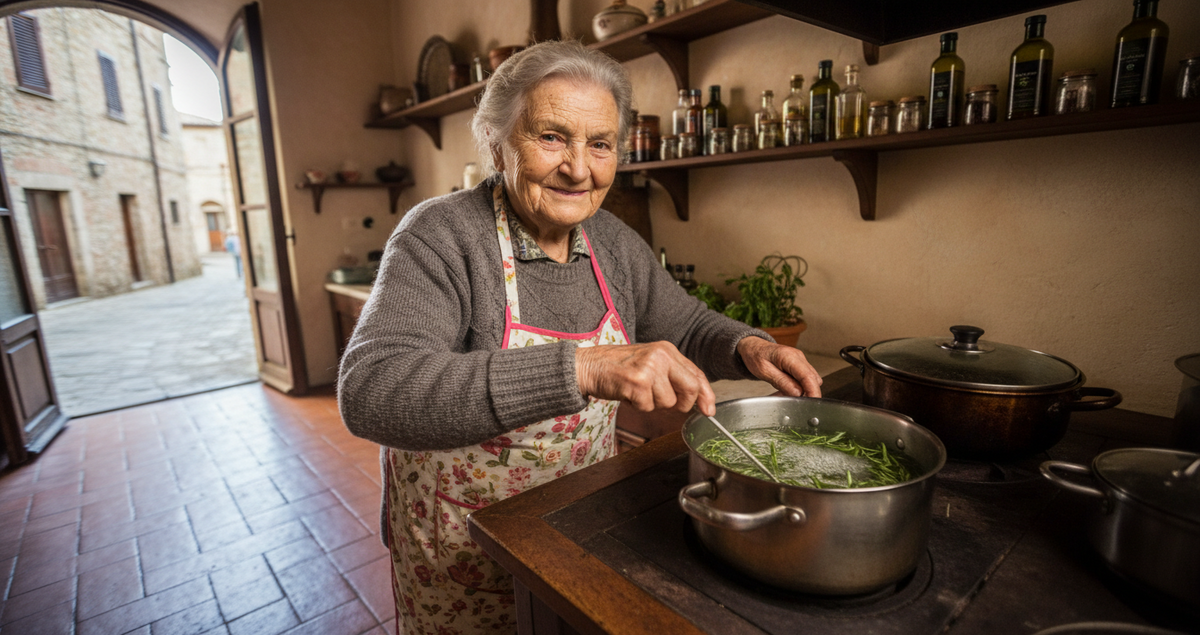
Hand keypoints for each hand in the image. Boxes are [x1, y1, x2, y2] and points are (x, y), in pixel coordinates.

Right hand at [575, 342, 716, 415]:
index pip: (696, 374)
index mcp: (667, 350)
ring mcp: (650, 368)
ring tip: (637, 391)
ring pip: (668, 402)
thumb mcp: (650, 363)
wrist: (588, 366)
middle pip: (690, 388)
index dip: (706, 395)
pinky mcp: (637, 382)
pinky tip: (628, 393)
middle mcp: (662, 355)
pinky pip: (648, 407)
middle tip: (664, 403)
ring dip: (652, 404)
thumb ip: (673, 376)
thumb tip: (697, 399)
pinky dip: (638, 406)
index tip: (709, 410)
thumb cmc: (618, 367)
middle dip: (682, 404)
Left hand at [736, 336, 822, 397]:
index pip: (808, 376)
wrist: (753, 347)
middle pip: (813, 379)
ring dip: (802, 391)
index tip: (813, 402)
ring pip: (811, 380)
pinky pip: (805, 379)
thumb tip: (798, 393)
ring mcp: (800, 360)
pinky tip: (786, 389)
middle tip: (793, 402)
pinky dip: (799, 387)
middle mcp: (798, 357)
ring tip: (784, 394)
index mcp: (789, 356)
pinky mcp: (800, 365)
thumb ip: (782, 382)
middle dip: (807, 393)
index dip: (813, 391)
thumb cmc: (756, 356)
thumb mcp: (764, 371)